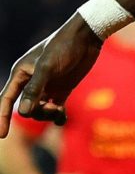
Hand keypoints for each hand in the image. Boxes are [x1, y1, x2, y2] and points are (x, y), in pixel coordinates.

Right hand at [0, 16, 102, 137]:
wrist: (86, 37)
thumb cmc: (63, 46)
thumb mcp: (47, 67)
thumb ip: (34, 89)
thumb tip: (24, 112)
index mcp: (21, 74)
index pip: (5, 99)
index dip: (1, 117)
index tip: (1, 136)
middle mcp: (31, 82)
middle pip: (26, 108)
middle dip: (36, 113)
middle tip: (52, 107)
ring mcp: (47, 86)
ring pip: (41, 110)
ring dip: (48, 114)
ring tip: (58, 109)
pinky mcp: (62, 89)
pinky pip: (56, 109)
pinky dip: (58, 115)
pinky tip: (62, 118)